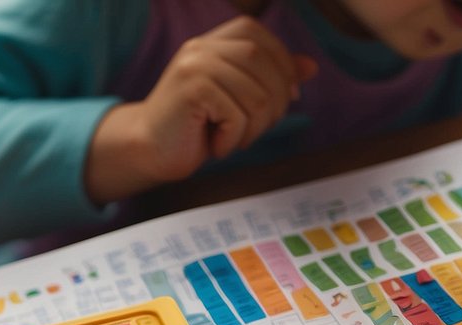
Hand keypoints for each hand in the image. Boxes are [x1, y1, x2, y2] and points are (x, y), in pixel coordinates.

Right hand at [86, 16, 317, 202]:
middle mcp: (202, 47)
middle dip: (276, 104)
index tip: (288, 97)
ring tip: (232, 139)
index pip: (261, 37)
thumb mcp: (239, 99)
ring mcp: (195, 66)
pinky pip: (237, 116)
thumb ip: (271, 79)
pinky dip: (233, 140)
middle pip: (265, 65)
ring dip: (253, 130)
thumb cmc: (196, 127)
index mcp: (213, 42)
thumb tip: (311, 66)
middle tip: (257, 129)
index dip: (282, 65)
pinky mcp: (192, 90)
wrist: (150, 150)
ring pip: (258, 97)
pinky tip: (215, 144)